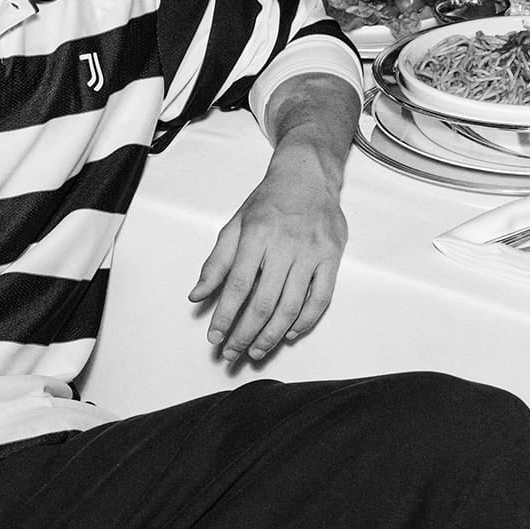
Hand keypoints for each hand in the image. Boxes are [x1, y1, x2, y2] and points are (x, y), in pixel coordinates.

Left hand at [190, 167, 345, 363]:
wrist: (308, 175)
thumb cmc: (269, 201)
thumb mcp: (235, 224)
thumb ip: (216, 262)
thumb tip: (197, 295)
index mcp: (256, 234)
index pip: (237, 285)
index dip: (224, 316)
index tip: (214, 337)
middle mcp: (285, 244)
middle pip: (263, 302)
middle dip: (245, 334)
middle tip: (232, 353)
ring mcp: (312, 252)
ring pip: (291, 306)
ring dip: (271, 335)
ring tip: (256, 351)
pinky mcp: (332, 257)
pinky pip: (321, 299)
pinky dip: (304, 321)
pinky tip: (288, 334)